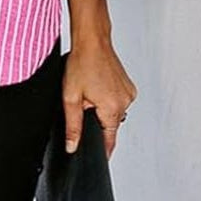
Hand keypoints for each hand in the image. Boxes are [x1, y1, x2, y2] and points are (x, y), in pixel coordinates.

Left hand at [62, 38, 136, 159]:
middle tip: (84, 102)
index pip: (109, 140)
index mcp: (112, 108)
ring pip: (112, 112)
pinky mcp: (128, 86)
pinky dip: (107, 98)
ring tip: (91, 89)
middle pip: (109, 125)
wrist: (92, 41)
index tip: (99, 159)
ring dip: (101, 108)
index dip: (102, 151)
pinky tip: (98, 85)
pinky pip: (117, 101)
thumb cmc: (81, 63)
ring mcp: (129, 93)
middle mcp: (125, 102)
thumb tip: (73, 146)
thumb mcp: (71, 99)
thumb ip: (73, 126)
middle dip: (95, 119)